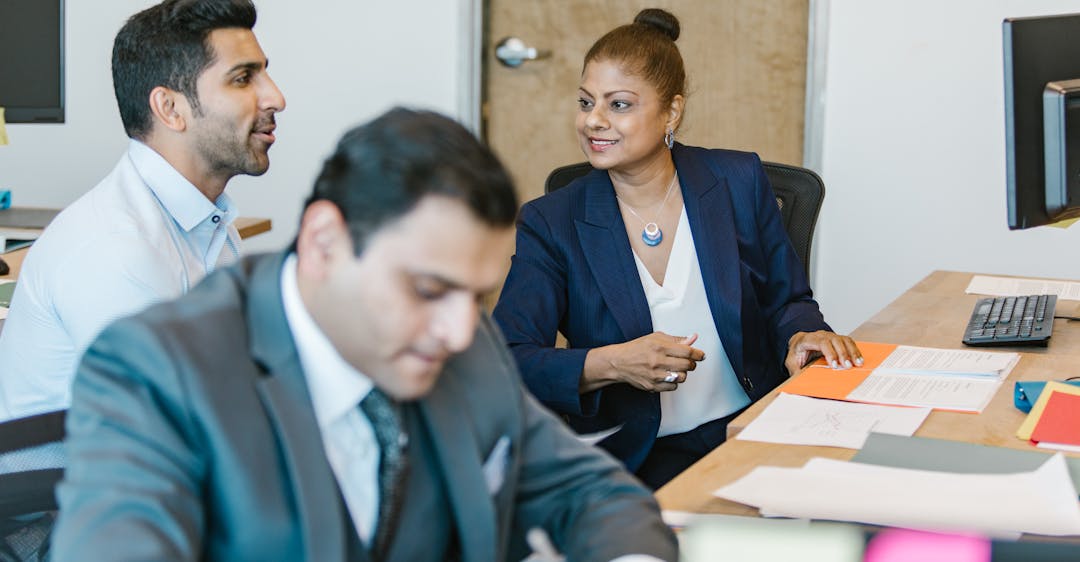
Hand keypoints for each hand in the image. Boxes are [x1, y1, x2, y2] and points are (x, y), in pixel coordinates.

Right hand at [582, 332, 703, 392]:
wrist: (619, 362)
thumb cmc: (637, 348)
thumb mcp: (656, 338)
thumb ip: (676, 340)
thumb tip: (693, 339)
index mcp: (660, 347)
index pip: (687, 351)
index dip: (698, 354)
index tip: (701, 355)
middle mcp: (658, 361)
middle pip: (687, 366)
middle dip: (691, 364)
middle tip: (688, 361)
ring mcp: (655, 375)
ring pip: (682, 378)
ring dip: (682, 373)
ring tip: (676, 368)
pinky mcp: (652, 386)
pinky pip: (673, 387)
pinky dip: (674, 382)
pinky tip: (668, 375)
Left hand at [785, 331, 862, 375]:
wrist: (799, 343)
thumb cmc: (796, 353)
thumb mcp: (791, 363)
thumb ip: (796, 371)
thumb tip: (801, 383)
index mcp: (807, 339)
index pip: (821, 343)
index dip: (829, 353)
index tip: (834, 365)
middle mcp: (821, 335)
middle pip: (835, 340)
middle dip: (843, 353)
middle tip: (848, 366)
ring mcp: (830, 336)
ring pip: (844, 340)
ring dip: (852, 352)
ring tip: (858, 364)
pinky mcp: (838, 339)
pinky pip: (849, 342)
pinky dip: (855, 351)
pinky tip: (859, 360)